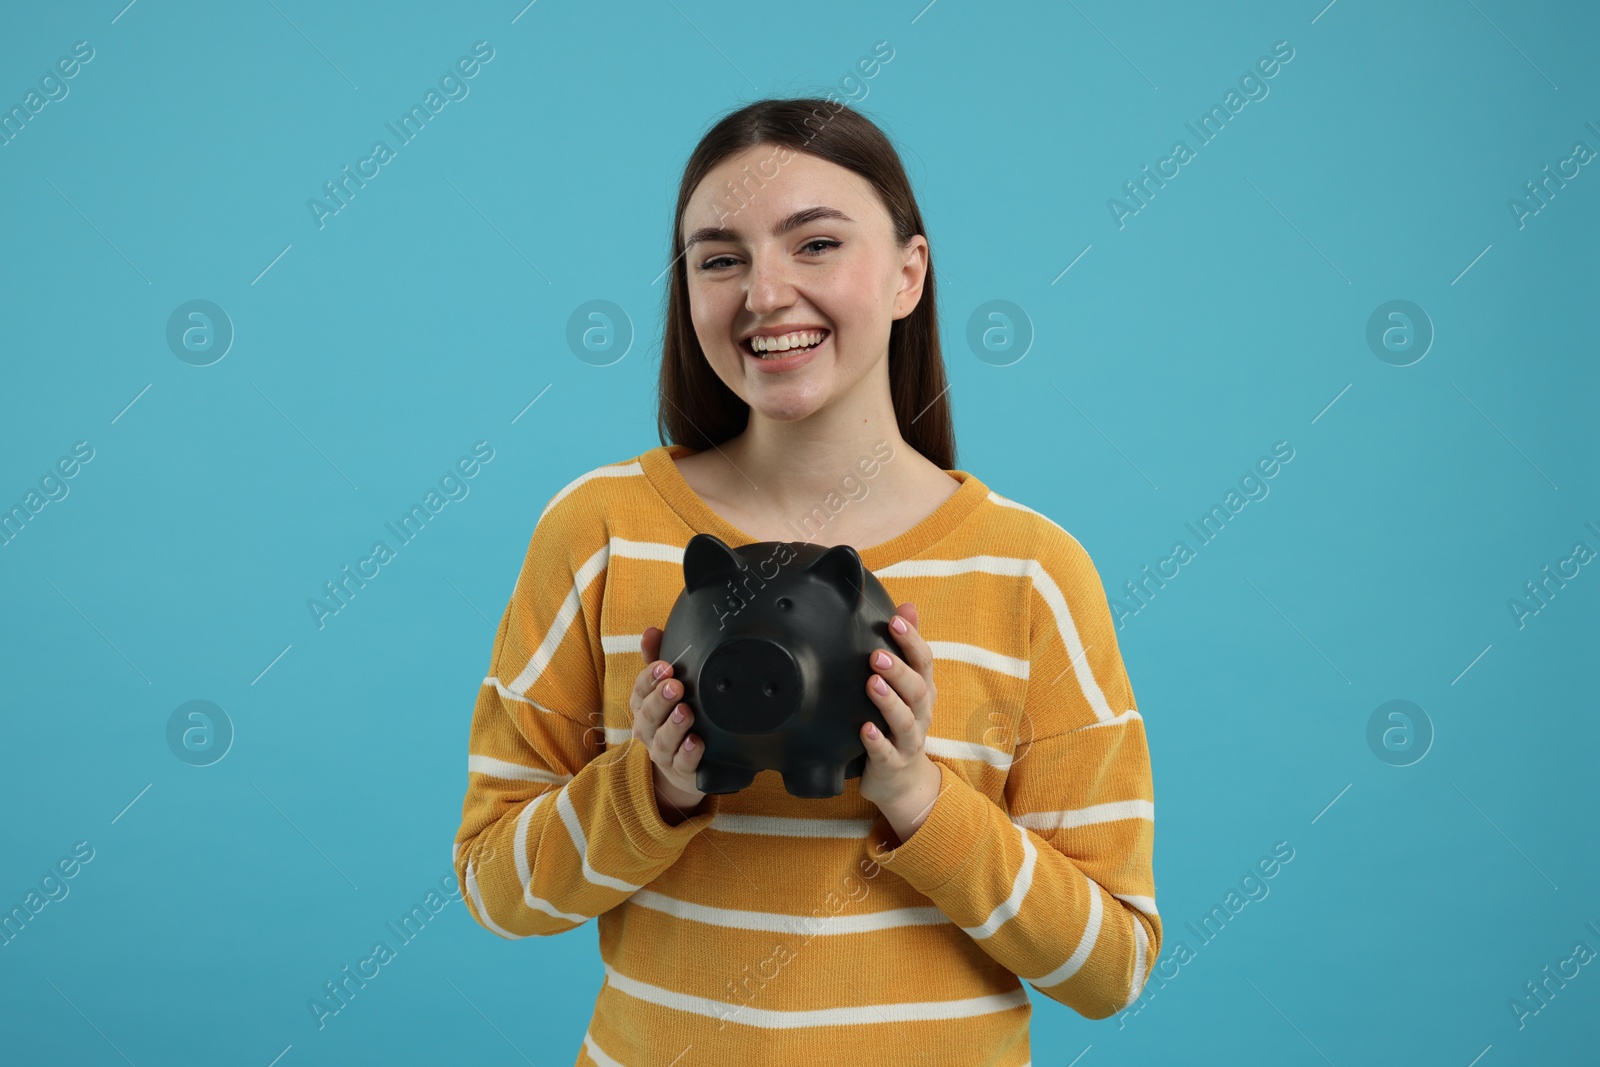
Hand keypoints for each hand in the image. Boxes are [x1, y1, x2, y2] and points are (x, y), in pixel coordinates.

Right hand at [632, 626, 707, 823]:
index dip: (650, 677)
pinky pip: (683, 764)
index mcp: (644, 706)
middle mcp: (649, 729)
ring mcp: (664, 752)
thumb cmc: (673, 716)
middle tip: (676, 686)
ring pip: (663, 741)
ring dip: (674, 726)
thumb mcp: (665, 687)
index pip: (640, 689)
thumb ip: (658, 658)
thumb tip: (650, 630)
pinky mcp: (681, 771)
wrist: (684, 766)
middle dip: (661, 700)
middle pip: (649, 715)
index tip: (666, 665)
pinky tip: (698, 742)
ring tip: (686, 712)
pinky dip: (689, 754)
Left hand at [859, 602, 941, 833]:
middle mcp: (920, 714)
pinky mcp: (892, 764)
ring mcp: (908, 741)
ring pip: (904, 721)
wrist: (903, 782)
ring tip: (871, 684)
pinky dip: (876, 741)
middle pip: (917, 690)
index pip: (924, 662)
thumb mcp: (907, 686)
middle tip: (876, 655)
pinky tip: (865, 729)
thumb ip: (907, 648)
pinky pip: (886, 753)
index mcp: (923, 691)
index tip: (895, 620)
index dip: (912, 641)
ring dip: (889, 702)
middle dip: (899, 671)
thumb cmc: (898, 724)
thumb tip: (907, 606)